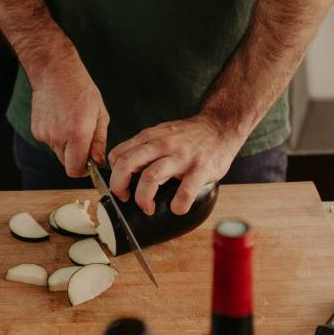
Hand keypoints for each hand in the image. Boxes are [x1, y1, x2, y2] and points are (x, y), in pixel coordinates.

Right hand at [28, 52, 109, 177]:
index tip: (89, 162)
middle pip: (66, 164)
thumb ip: (99, 141)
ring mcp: (44, 134)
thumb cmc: (80, 89)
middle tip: (83, 139)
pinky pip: (49, 142)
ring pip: (58, 152)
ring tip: (71, 123)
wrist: (55, 72)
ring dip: (66, 145)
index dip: (84, 169)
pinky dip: (56, 136)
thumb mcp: (100, 113)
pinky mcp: (36, 130)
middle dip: (76, 157)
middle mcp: (58, 136)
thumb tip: (98, 161)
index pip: (75, 169)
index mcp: (77, 133)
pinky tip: (60, 119)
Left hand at [107, 115, 240, 215]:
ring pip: (150, 177)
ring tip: (148, 207)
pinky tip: (177, 207)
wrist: (220, 127)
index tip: (121, 188)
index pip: (118, 155)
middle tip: (126, 199)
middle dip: (119, 186)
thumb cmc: (189, 136)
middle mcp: (162, 145)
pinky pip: (185, 192)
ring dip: (144, 198)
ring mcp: (181, 156)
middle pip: (127, 163)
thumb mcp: (161, 134)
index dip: (113, 175)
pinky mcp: (201, 169)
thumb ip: (144, 148)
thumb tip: (123, 170)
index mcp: (150, 137)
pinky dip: (177, 205)